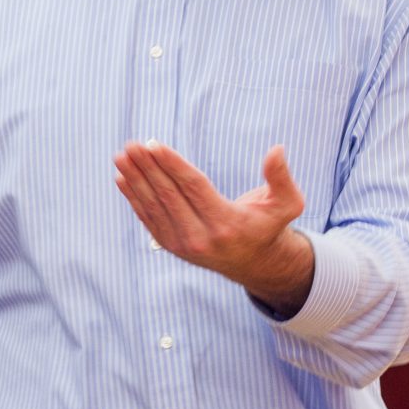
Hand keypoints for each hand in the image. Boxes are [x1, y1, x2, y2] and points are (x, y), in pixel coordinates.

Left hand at [112, 141, 315, 313]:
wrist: (254, 263)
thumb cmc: (268, 225)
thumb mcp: (286, 204)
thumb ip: (281, 178)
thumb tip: (277, 149)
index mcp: (227, 224)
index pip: (193, 188)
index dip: (172, 165)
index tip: (153, 144)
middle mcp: (202, 237)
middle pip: (169, 196)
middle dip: (148, 169)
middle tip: (131, 145)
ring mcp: (183, 245)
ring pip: (154, 206)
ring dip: (135, 180)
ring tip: (122, 156)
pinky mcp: (172, 246)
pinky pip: (149, 218)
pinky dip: (133, 198)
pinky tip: (122, 178)